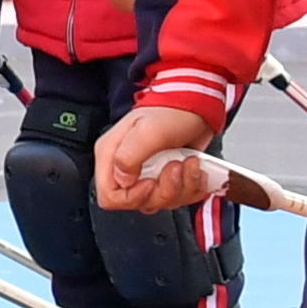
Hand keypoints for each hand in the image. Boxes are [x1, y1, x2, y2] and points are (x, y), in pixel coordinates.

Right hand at [94, 102, 218, 211]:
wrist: (197, 104)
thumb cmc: (172, 111)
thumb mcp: (148, 131)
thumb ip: (128, 156)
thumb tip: (122, 181)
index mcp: (112, 155)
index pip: (109, 196)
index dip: (132, 197)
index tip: (151, 182)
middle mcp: (126, 167)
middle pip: (138, 203)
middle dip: (164, 190)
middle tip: (175, 166)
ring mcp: (147, 173)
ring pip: (160, 202)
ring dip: (182, 186)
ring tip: (188, 162)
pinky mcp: (165, 178)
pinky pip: (178, 198)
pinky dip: (192, 186)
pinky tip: (194, 167)